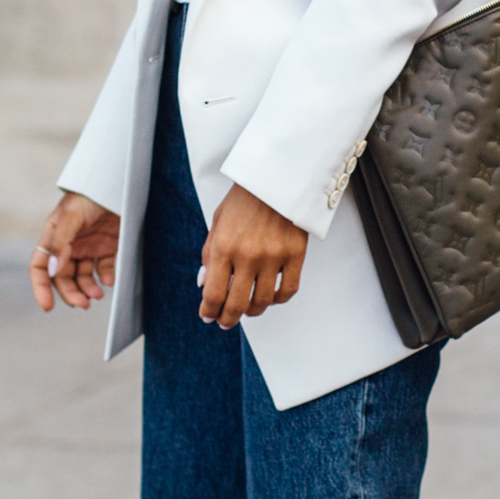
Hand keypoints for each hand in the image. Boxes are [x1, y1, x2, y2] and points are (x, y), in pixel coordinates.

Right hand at [30, 192, 118, 313]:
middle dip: (71, 293)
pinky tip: (108, 281)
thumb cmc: (89, 195)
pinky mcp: (107, 248)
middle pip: (63, 278)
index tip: (48, 306)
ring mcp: (88, 247)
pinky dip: (105, 278)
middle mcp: (68, 246)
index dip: (41, 287)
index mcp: (53, 237)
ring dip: (88, 289)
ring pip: (83, 277)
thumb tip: (54, 272)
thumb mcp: (71, 217)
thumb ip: (61, 244)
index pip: (40, 267)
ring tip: (97, 296)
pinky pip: (103, 269)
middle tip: (83, 305)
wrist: (117, 183)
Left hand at [199, 184, 306, 327]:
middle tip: (226, 322)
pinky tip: (271, 297)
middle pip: (236, 304)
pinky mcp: (295, 255)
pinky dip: (278, 300)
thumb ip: (209, 253)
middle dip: (228, 319)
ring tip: (248, 309)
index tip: (208, 316)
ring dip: (252, 311)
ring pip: (262, 302)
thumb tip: (203, 284)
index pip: (213, 293)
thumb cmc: (245, 198)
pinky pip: (288, 290)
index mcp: (223, 247)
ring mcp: (273, 257)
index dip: (208, 311)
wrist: (278, 176)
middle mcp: (247, 256)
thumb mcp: (218, 221)